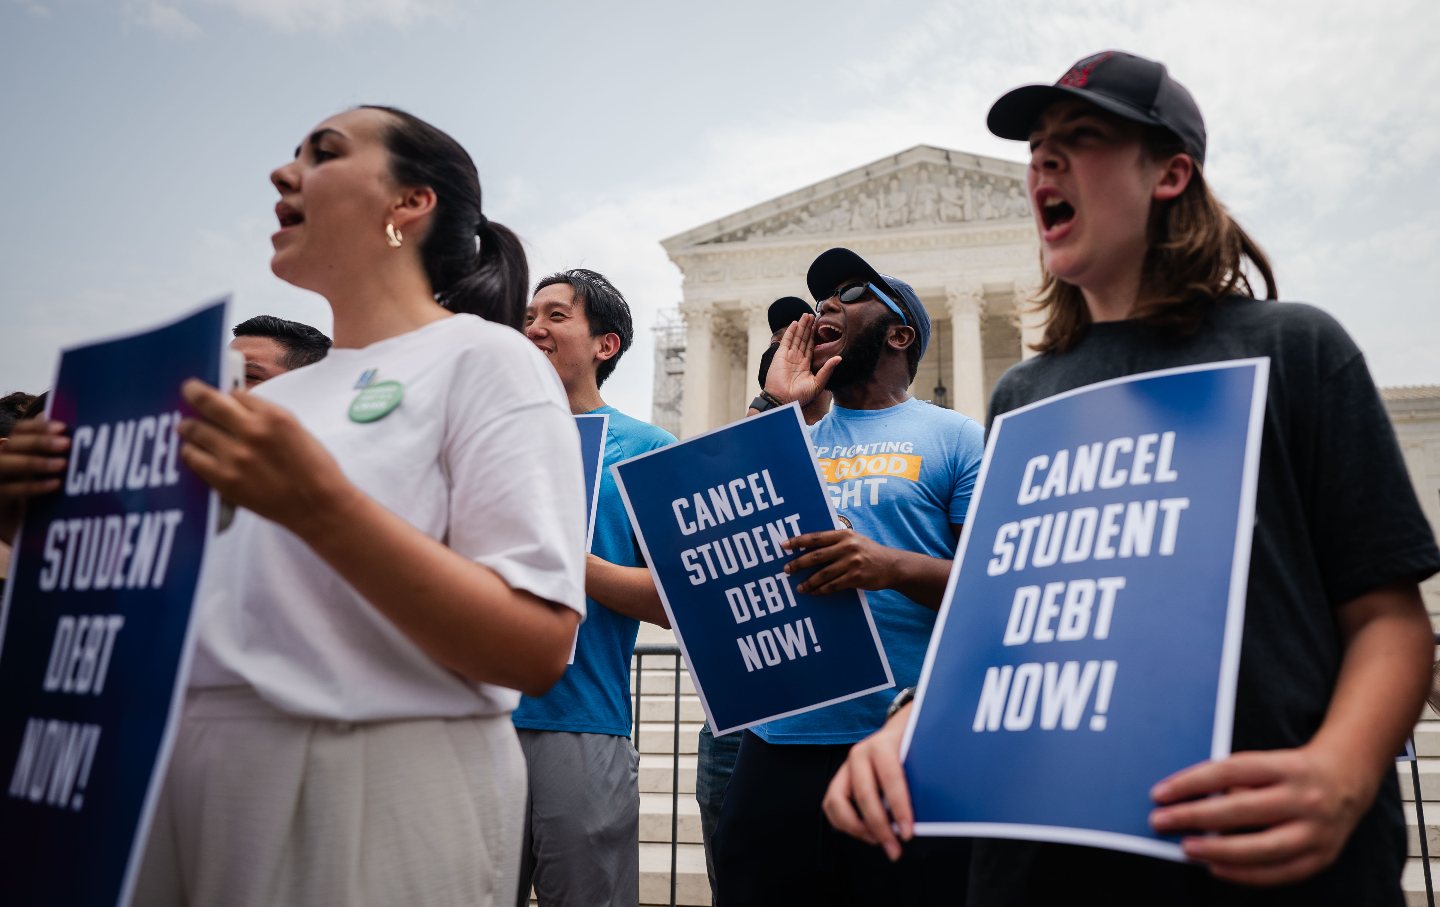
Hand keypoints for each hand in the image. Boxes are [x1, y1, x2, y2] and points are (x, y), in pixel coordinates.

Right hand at [0, 419, 69, 542]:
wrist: (22, 535)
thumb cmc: (39, 503)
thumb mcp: (47, 477)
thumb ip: (54, 456)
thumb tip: (72, 430)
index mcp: (11, 452)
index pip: (20, 431)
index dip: (38, 426)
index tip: (63, 427)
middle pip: (12, 445)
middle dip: (39, 442)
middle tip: (67, 443)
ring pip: (5, 465)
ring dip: (35, 463)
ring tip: (64, 464)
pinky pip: (10, 491)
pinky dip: (33, 486)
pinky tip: (55, 485)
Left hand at [177, 379, 355, 534]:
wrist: (318, 506)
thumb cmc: (314, 468)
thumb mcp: (296, 429)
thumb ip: (266, 415)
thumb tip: (239, 406)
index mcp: (274, 416)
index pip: (235, 393)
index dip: (226, 394)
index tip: (219, 394)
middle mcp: (251, 432)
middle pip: (208, 403)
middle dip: (194, 393)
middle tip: (189, 391)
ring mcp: (235, 457)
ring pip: (195, 430)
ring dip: (189, 425)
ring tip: (187, 426)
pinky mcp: (224, 480)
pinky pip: (193, 458)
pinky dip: (191, 451)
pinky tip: (194, 450)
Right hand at [764, 314, 840, 406]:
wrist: (784, 400)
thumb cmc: (801, 396)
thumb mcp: (818, 383)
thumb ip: (827, 369)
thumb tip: (839, 358)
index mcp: (805, 365)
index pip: (811, 347)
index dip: (815, 336)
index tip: (819, 326)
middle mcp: (797, 359)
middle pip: (804, 339)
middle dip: (808, 327)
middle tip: (813, 315)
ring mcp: (788, 356)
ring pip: (796, 337)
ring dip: (801, 326)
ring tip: (806, 315)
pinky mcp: (780, 355)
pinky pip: (787, 340)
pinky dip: (791, 331)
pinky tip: (796, 323)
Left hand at [782, 529, 897, 594]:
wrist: (892, 565)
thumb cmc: (868, 551)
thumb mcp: (853, 539)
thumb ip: (834, 540)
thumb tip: (807, 545)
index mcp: (844, 534)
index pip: (816, 537)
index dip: (798, 541)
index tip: (783, 545)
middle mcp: (847, 547)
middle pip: (816, 556)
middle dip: (798, 563)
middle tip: (786, 570)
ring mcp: (852, 562)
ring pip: (824, 574)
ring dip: (809, 582)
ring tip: (799, 588)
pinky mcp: (856, 577)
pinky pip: (834, 586)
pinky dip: (822, 590)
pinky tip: (814, 593)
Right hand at [823, 702, 914, 860]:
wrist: (897, 731)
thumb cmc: (912, 747)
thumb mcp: (920, 756)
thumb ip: (920, 780)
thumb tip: (927, 817)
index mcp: (883, 744)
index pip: (890, 779)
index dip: (899, 809)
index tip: (908, 833)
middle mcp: (859, 754)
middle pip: (863, 795)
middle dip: (879, 827)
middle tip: (894, 849)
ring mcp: (846, 766)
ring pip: (837, 802)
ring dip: (856, 828)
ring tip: (878, 841)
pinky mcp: (840, 779)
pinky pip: (832, 806)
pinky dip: (846, 825)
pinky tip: (867, 833)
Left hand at [1149, 745, 1372, 885]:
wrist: (1348, 779)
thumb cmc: (1290, 770)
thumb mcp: (1266, 762)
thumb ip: (1234, 780)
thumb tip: (1188, 803)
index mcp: (1286, 766)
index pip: (1229, 772)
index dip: (1190, 783)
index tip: (1159, 793)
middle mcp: (1304, 798)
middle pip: (1241, 810)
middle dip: (1194, 817)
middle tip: (1160, 821)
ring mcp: (1316, 831)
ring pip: (1261, 847)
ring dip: (1217, 851)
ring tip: (1187, 848)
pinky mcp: (1322, 857)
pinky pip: (1278, 872)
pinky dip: (1244, 874)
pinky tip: (1216, 868)